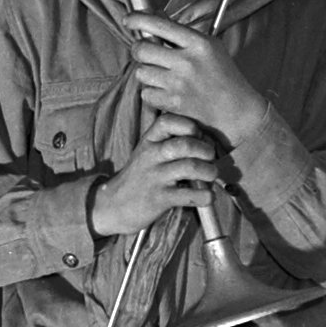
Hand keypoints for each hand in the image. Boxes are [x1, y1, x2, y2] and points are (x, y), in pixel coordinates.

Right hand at [89, 116, 222, 239]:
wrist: (114, 205)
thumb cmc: (140, 176)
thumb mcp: (147, 152)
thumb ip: (169, 141)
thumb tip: (206, 139)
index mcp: (149, 140)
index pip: (168, 121)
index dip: (189, 125)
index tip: (199, 135)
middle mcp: (151, 156)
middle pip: (185, 145)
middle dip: (206, 150)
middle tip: (211, 158)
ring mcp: (155, 177)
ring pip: (190, 167)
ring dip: (209, 172)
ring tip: (211, 176)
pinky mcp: (159, 199)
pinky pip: (188, 195)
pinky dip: (204, 196)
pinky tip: (207, 197)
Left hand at [122, 17, 274, 147]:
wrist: (237, 111)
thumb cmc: (224, 77)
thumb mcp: (211, 47)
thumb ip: (183, 34)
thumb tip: (155, 17)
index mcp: (198, 43)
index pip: (159, 24)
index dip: (137, 19)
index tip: (128, 19)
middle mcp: (187, 62)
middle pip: (141, 49)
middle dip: (139, 51)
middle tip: (146, 54)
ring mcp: (179, 84)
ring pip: (141, 72)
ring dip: (146, 74)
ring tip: (162, 76)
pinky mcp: (174, 103)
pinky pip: (146, 93)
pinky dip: (152, 94)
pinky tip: (166, 92)